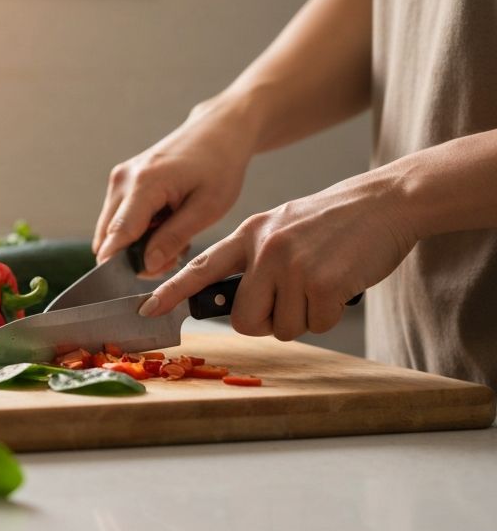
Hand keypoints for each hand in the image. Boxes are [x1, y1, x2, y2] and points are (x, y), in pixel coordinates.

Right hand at [93, 103, 253, 274]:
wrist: (217, 133)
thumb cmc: (218, 166)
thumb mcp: (207, 208)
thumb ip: (174, 237)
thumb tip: (146, 264)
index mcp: (145, 183)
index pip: (119, 233)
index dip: (120, 264)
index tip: (133, 281)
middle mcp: (123, 180)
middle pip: (109, 237)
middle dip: (134, 257)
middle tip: (172, 258)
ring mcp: (119, 180)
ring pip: (111, 231)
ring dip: (136, 246)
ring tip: (172, 239)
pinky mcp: (121, 182)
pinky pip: (117, 220)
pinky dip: (136, 232)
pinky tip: (164, 226)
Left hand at [140, 170, 416, 339]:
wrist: (384, 203)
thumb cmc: (332, 223)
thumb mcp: (281, 227)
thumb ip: (253, 258)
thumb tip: (236, 304)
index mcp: (249, 234)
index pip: (200, 267)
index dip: (172, 293)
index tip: (147, 310)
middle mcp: (264, 249)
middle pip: (244, 320)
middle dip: (266, 322)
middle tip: (291, 302)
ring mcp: (293, 265)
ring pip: (282, 328)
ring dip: (304, 317)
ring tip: (321, 283)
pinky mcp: (324, 282)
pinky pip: (317, 325)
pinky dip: (331, 314)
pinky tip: (340, 285)